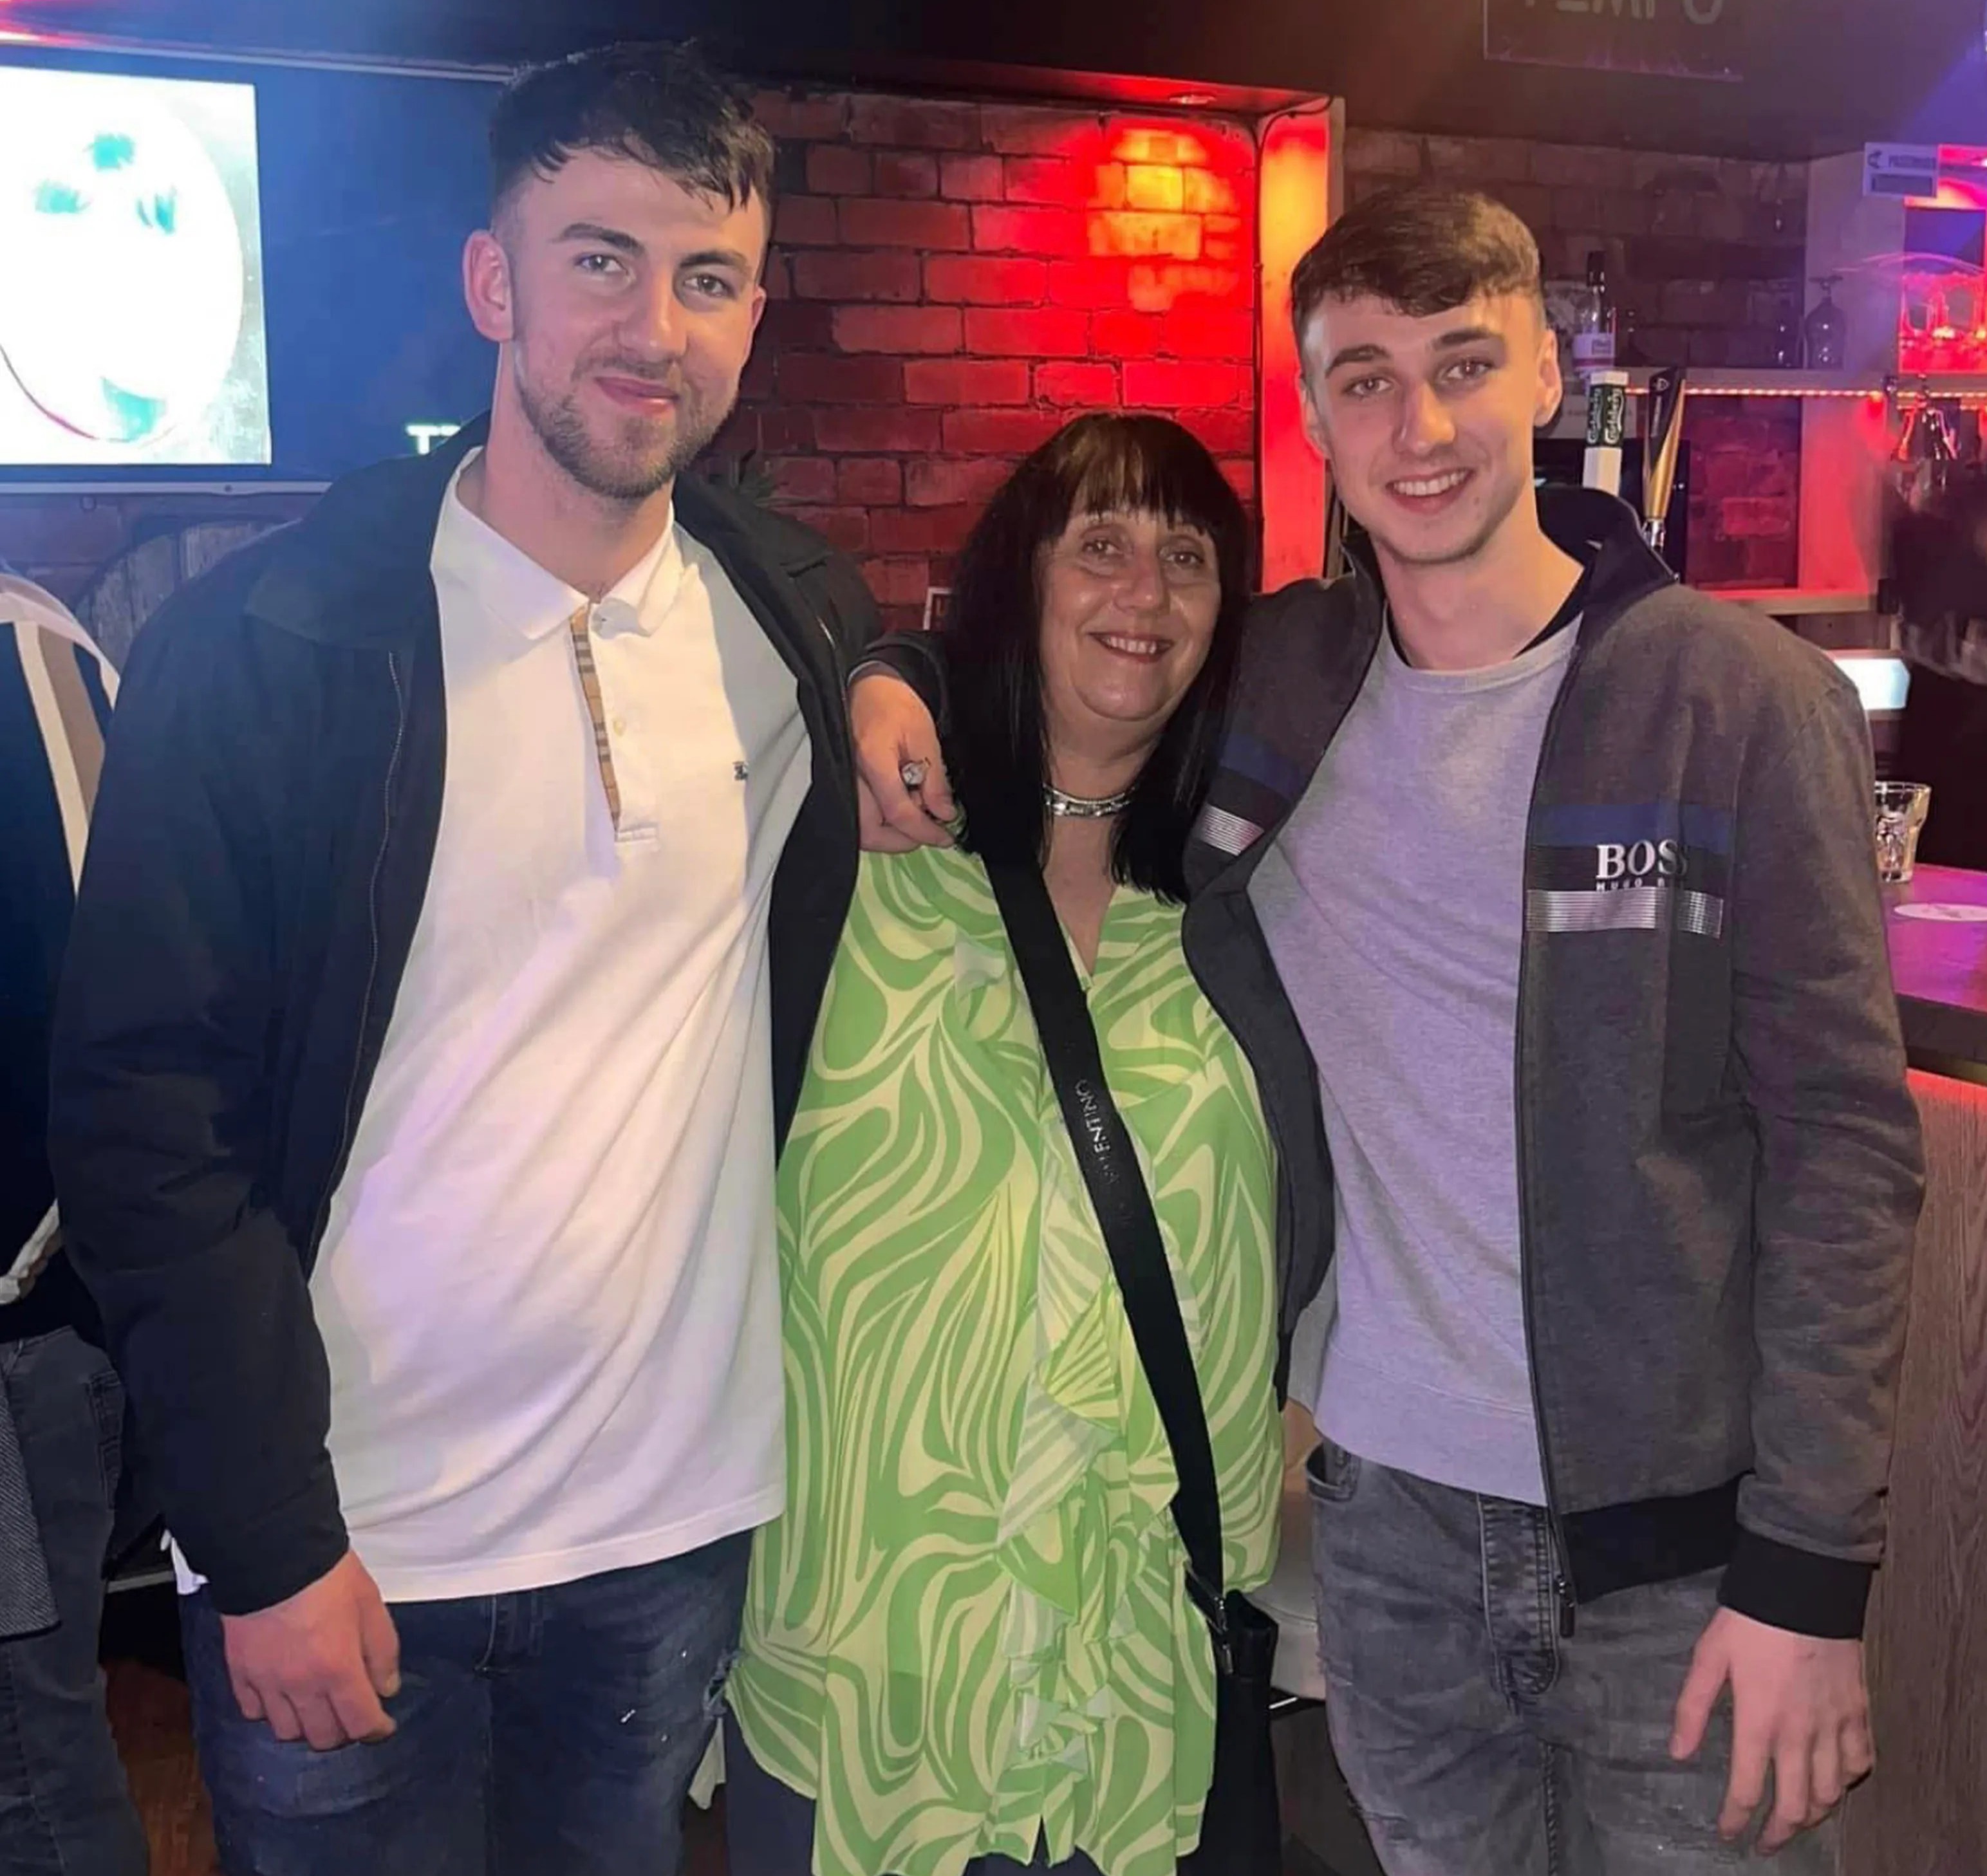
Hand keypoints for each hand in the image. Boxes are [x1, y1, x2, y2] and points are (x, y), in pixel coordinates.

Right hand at [221, 1550, 400, 1750]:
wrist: (273, 1554)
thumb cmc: (329, 1576)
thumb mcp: (371, 1606)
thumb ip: (382, 1652)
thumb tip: (386, 1689)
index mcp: (338, 1670)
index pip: (360, 1723)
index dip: (376, 1730)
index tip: (382, 1726)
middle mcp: (301, 1686)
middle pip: (322, 1737)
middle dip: (342, 1731)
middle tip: (350, 1712)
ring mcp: (266, 1683)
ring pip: (286, 1731)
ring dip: (305, 1725)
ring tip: (316, 1706)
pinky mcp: (239, 1672)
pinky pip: (252, 1712)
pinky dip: (269, 1711)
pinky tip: (281, 1695)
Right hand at [851, 668, 954, 851]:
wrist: (866, 685)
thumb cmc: (895, 705)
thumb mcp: (924, 737)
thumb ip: (934, 780)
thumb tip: (943, 815)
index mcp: (872, 760)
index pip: (897, 811)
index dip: (924, 830)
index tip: (946, 836)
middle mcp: (848, 777)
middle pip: (869, 832)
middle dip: (902, 841)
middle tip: (929, 832)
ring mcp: (839, 783)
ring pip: (859, 831)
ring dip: (889, 836)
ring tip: (915, 817)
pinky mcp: (839, 785)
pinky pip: (855, 818)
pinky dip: (879, 824)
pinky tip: (898, 811)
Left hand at [1670, 1606, 1872, 1854]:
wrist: (1803, 1589)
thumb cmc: (1749, 1622)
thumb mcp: (1708, 1657)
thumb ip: (1691, 1708)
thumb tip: (1677, 1753)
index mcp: (1759, 1722)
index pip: (1748, 1789)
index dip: (1735, 1818)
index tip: (1727, 1833)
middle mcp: (1800, 1734)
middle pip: (1794, 1804)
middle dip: (1779, 1833)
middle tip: (1765, 1844)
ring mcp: (1834, 1725)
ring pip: (1831, 1792)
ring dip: (1813, 1815)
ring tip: (1796, 1821)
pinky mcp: (1858, 1712)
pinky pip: (1860, 1762)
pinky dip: (1849, 1781)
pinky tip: (1835, 1784)